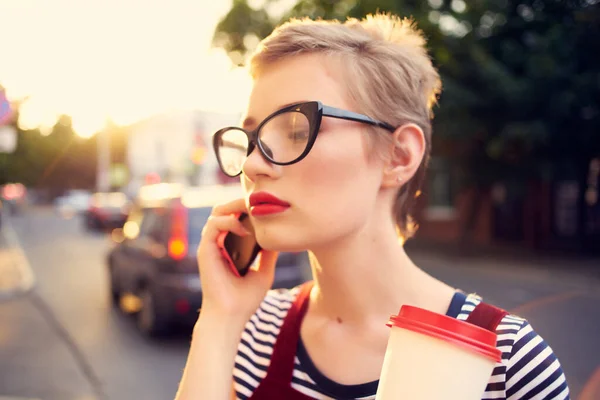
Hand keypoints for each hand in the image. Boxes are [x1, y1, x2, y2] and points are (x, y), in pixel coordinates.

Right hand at [197, 198, 277, 322]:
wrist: (231, 316)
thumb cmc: (245, 299)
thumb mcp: (264, 272)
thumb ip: (268, 254)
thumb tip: (279, 237)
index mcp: (229, 248)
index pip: (235, 218)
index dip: (247, 209)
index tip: (264, 206)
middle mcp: (218, 244)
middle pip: (225, 211)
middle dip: (240, 203)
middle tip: (257, 201)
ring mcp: (210, 246)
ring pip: (217, 213)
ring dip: (234, 207)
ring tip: (251, 210)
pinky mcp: (205, 250)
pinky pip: (213, 225)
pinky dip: (228, 221)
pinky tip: (244, 229)